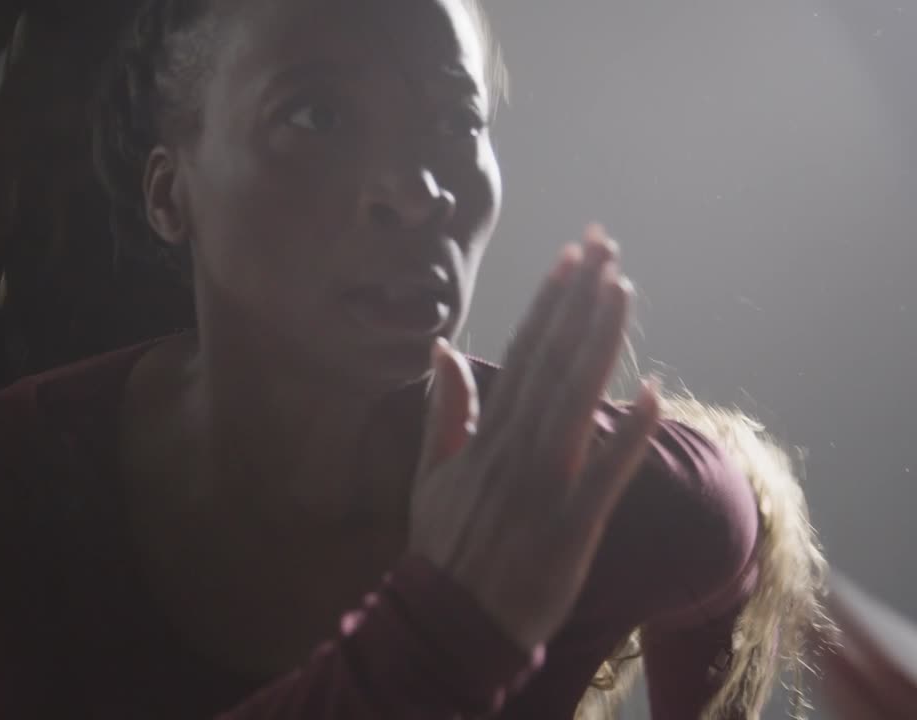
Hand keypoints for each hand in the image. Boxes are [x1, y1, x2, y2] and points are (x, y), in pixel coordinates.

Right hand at [407, 225, 660, 650]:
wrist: (452, 621)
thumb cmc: (445, 548)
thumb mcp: (431, 474)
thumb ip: (444, 410)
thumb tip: (442, 348)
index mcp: (486, 437)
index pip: (522, 354)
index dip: (548, 304)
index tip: (570, 258)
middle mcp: (516, 449)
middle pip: (554, 361)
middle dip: (580, 301)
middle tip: (606, 245)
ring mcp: (545, 485)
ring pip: (576, 400)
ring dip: (600, 341)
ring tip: (622, 288)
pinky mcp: (572, 525)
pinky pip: (606, 474)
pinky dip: (628, 434)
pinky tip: (651, 392)